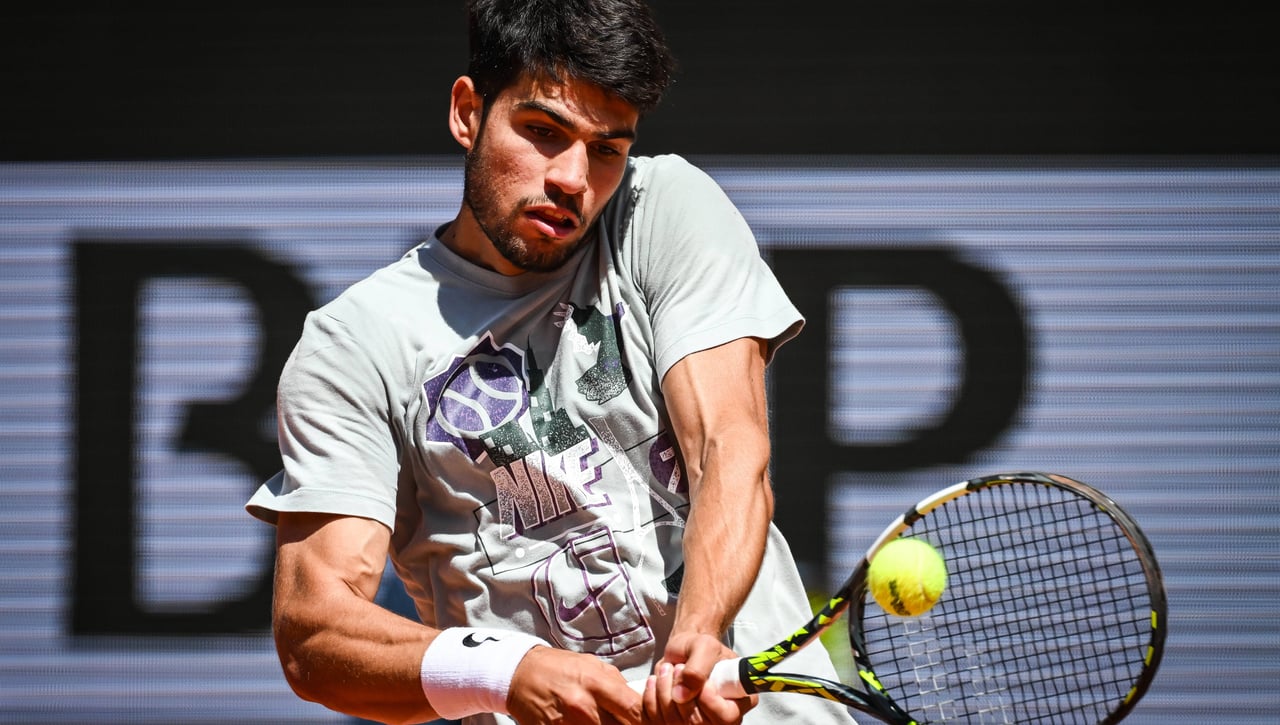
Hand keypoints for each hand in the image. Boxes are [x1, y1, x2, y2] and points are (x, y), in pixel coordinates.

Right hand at [507, 646, 642, 724]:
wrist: (519, 674)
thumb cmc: (559, 667)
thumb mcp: (591, 664)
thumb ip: (616, 683)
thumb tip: (639, 698)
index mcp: (596, 684)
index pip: (634, 710)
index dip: (647, 719)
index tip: (649, 720)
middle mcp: (583, 706)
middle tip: (623, 722)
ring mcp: (566, 723)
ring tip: (601, 721)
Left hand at [640, 633, 755, 723]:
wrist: (683, 651)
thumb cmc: (699, 647)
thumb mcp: (704, 647)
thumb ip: (697, 669)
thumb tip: (681, 695)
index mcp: (740, 700)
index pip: (727, 717)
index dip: (709, 701)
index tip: (699, 680)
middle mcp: (722, 718)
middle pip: (698, 722)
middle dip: (680, 691)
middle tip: (677, 667)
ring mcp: (699, 723)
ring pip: (675, 723)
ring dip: (664, 692)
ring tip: (667, 670)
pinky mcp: (677, 723)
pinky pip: (659, 721)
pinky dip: (651, 699)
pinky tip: (655, 682)